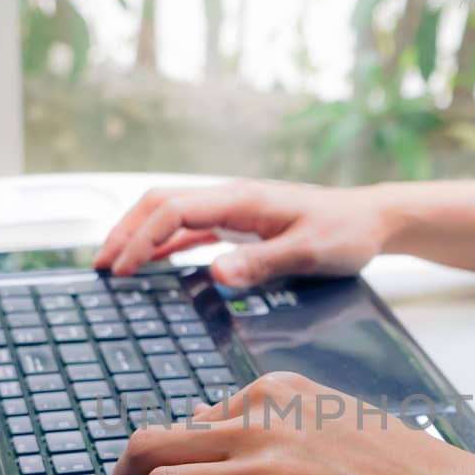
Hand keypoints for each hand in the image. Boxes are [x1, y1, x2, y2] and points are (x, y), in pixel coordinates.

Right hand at [93, 180, 400, 288]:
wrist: (373, 219)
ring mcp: (234, 210)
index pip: (174, 210)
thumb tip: (216, 275)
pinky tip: (151, 263)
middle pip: (162, 205)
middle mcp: (232, 199)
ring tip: (113, 265)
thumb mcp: (308, 252)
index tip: (119, 267)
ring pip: (172, 215)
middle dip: (127, 232)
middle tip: (101, 267)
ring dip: (140, 236)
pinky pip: (192, 229)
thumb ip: (262, 264)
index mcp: (242, 200)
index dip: (141, 237)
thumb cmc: (346, 233)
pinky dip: (165, 244)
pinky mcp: (242, 224)